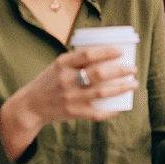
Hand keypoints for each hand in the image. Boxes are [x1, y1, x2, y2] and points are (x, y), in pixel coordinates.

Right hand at [0, 45, 137, 160]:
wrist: (30, 106)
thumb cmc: (50, 82)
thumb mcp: (58, 66)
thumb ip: (78, 61)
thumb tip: (108, 53)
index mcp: (62, 64)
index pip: (88, 54)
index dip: (107, 52)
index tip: (121, 51)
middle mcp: (66, 80)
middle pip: (99, 74)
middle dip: (120, 70)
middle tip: (133, 68)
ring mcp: (70, 97)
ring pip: (102, 93)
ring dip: (122, 88)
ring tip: (134, 84)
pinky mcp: (74, 112)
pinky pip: (98, 113)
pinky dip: (112, 110)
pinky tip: (123, 106)